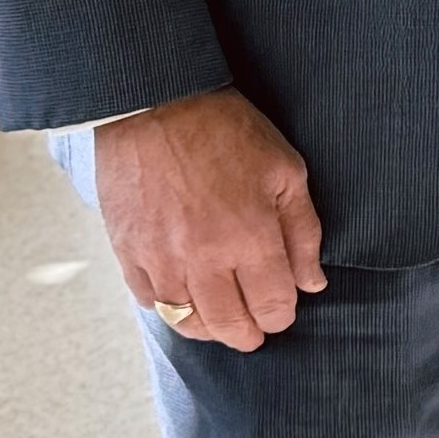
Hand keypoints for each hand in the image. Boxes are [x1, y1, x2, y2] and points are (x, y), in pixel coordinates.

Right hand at [92, 89, 327, 346]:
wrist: (154, 103)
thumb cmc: (226, 131)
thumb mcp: (285, 171)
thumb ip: (303, 233)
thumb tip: (312, 283)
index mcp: (250, 237)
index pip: (273, 306)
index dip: (282, 316)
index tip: (282, 311)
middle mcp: (204, 258)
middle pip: (230, 325)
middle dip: (248, 334)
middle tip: (254, 332)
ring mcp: (160, 258)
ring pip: (186, 321)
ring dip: (208, 328)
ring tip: (220, 321)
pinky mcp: (127, 250)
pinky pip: (148, 300)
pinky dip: (167, 307)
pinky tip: (182, 298)